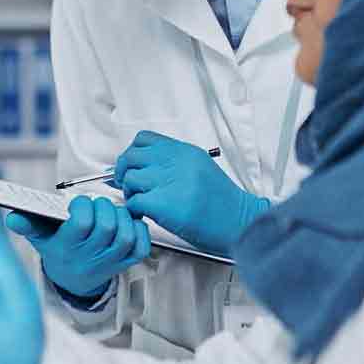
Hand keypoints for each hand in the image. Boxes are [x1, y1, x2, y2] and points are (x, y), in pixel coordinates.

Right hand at [7, 195, 149, 300]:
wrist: (74, 279)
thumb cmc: (58, 250)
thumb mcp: (40, 238)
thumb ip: (27, 225)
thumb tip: (12, 218)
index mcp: (69, 247)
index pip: (82, 223)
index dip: (83, 206)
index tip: (78, 203)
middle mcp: (91, 256)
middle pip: (107, 227)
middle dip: (104, 208)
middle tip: (97, 205)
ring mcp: (111, 261)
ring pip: (126, 235)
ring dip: (122, 217)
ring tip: (112, 212)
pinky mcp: (127, 262)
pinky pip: (141, 246)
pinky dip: (139, 231)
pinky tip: (128, 223)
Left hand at [115, 132, 270, 255]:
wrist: (240, 224)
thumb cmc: (223, 204)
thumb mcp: (201, 170)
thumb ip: (174, 164)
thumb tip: (144, 166)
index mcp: (186, 152)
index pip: (144, 139)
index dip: (133, 153)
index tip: (133, 166)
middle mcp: (177, 162)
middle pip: (131, 156)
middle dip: (123, 171)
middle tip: (128, 185)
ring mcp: (170, 181)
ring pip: (130, 177)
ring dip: (129, 192)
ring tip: (139, 202)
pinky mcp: (164, 203)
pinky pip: (134, 201)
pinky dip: (134, 209)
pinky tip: (143, 214)